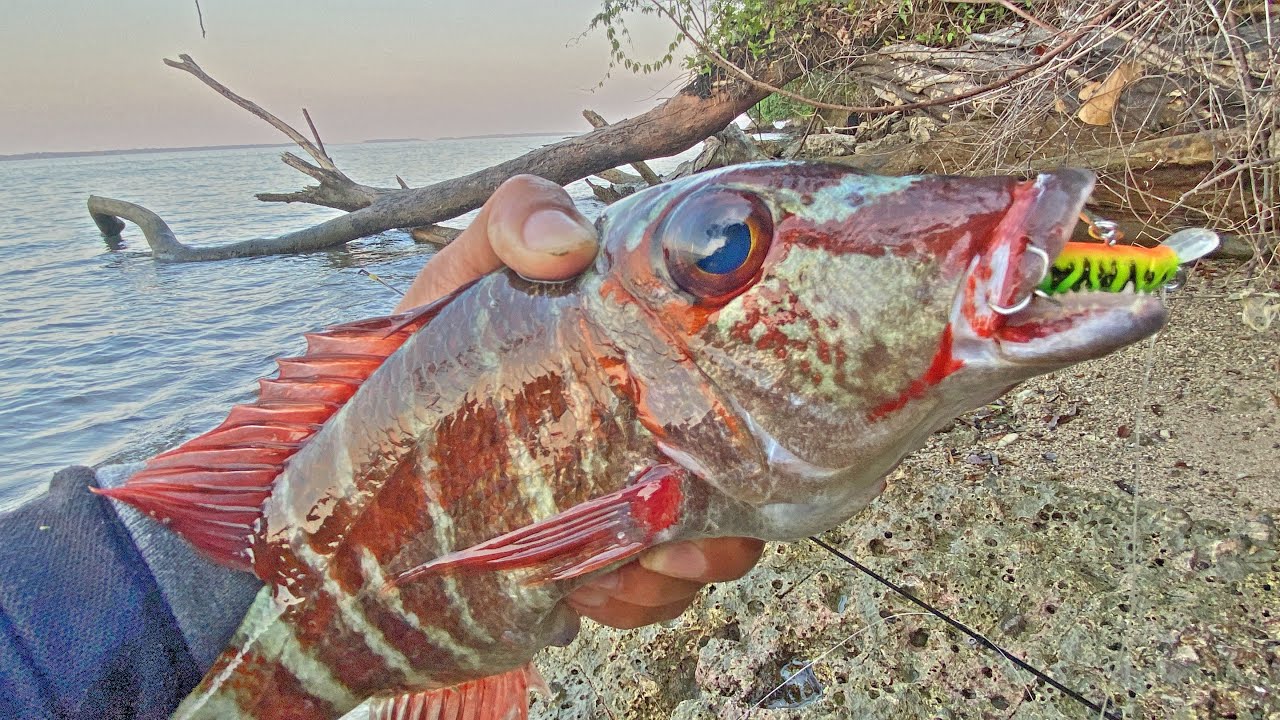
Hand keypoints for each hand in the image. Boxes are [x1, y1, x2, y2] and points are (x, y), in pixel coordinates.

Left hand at [399, 175, 764, 628]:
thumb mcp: (471, 268)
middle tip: (670, 549)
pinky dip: (625, 607)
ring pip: (700, 558)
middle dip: (720, 538)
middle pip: (740, 494)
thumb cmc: (428, 350)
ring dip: (668, 582)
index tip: (722, 470)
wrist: (360, 461)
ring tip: (611, 579)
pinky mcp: (594, 559)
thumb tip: (569, 240)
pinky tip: (580, 598)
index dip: (757, 438)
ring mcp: (626, 502)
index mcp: (651, 368)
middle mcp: (654, 436)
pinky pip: (645, 600)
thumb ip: (515, 220)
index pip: (740, 394)